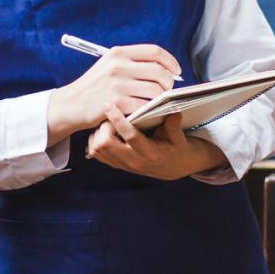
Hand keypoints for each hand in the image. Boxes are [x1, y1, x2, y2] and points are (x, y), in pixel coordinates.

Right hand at [47, 43, 181, 141]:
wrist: (72, 104)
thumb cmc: (95, 86)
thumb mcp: (109, 65)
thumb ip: (133, 62)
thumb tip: (164, 67)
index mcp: (118, 53)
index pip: (154, 51)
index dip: (170, 61)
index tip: (177, 70)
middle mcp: (118, 66)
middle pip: (159, 71)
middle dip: (169, 83)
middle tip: (168, 90)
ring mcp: (117, 85)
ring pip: (155, 91)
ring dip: (162, 99)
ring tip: (158, 102)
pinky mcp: (117, 104)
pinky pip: (145, 106)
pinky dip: (150, 110)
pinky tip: (148, 111)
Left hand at [86, 110, 223, 180]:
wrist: (172, 167)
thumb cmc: (175, 148)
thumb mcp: (178, 137)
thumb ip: (174, 125)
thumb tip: (174, 111)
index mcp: (150, 153)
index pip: (130, 136)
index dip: (118, 120)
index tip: (109, 105)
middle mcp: (133, 161)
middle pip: (105, 144)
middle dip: (104, 127)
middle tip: (109, 115)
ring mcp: (123, 164)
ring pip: (97, 149)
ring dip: (98, 133)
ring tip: (107, 122)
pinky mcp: (116, 164)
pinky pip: (96, 154)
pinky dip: (96, 140)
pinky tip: (105, 131)